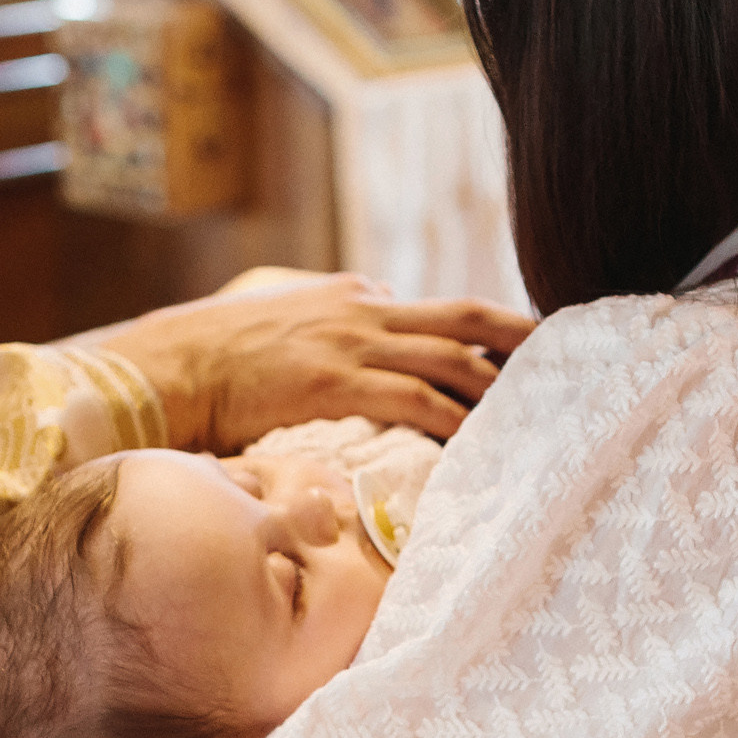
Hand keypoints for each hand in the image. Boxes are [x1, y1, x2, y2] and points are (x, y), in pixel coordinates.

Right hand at [80, 271, 534, 451]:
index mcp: (351, 297)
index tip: (525, 355)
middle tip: (572, 361)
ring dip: (498, 386)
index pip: (436, 311)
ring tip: (541, 413)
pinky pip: (413, 398)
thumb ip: (325, 318)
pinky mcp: (333, 381)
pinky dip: (454, 418)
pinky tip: (481, 440)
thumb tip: (359, 317)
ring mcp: (349, 344)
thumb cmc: (212, 356)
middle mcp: (360, 311)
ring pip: (449, 358)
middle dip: (522, 336)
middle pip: (464, 317)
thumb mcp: (278, 318)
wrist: (165, 367)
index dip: (488, 333)